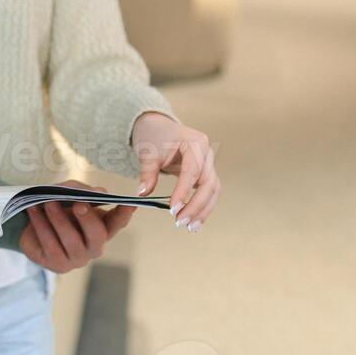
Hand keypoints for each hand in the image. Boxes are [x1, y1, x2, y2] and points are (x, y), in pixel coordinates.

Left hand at [20, 180, 135, 273]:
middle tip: (78, 203)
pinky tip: (34, 212)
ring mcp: (77, 259)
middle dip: (88, 218)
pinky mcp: (58, 265)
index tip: (131, 203)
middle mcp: (93, 247)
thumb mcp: (67, 193)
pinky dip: (42, 226)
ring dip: (59, 219)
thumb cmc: (56, 207)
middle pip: (98, 235)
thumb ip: (82, 191)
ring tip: (47, 203)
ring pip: (71, 240)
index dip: (124, 213)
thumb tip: (101, 192)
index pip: (117, 222)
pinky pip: (51, 245)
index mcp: (101, 228)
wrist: (29, 225)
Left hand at [131, 111, 219, 230]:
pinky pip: (209, 192)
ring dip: (203, 210)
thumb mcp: (147, 152)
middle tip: (180, 221)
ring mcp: (209, 163)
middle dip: (196, 205)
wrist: (158, 128)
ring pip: (213, 190)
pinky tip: (193, 221)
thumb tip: (142, 193)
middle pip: (209, 183)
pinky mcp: (206, 173)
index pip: (192, 170)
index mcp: (195, 142)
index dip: (184, 191)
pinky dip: (203, 207)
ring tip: (189, 227)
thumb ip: (147, 173)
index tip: (172, 209)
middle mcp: (207, 152)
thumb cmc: (154, 136)